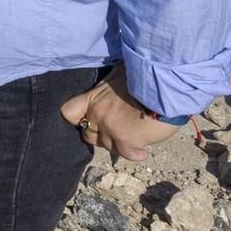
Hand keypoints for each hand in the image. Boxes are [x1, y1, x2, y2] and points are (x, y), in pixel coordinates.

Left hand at [60, 69, 183, 161]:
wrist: (161, 87)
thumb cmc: (142, 76)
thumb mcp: (118, 75)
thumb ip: (108, 87)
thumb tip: (111, 85)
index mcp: (92, 97)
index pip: (68, 113)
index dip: (77, 119)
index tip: (88, 120)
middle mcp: (97, 114)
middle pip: (87, 134)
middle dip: (101, 135)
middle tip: (117, 131)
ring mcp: (110, 128)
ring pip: (107, 146)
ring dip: (119, 144)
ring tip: (134, 138)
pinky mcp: (126, 141)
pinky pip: (126, 154)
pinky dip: (135, 154)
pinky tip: (143, 150)